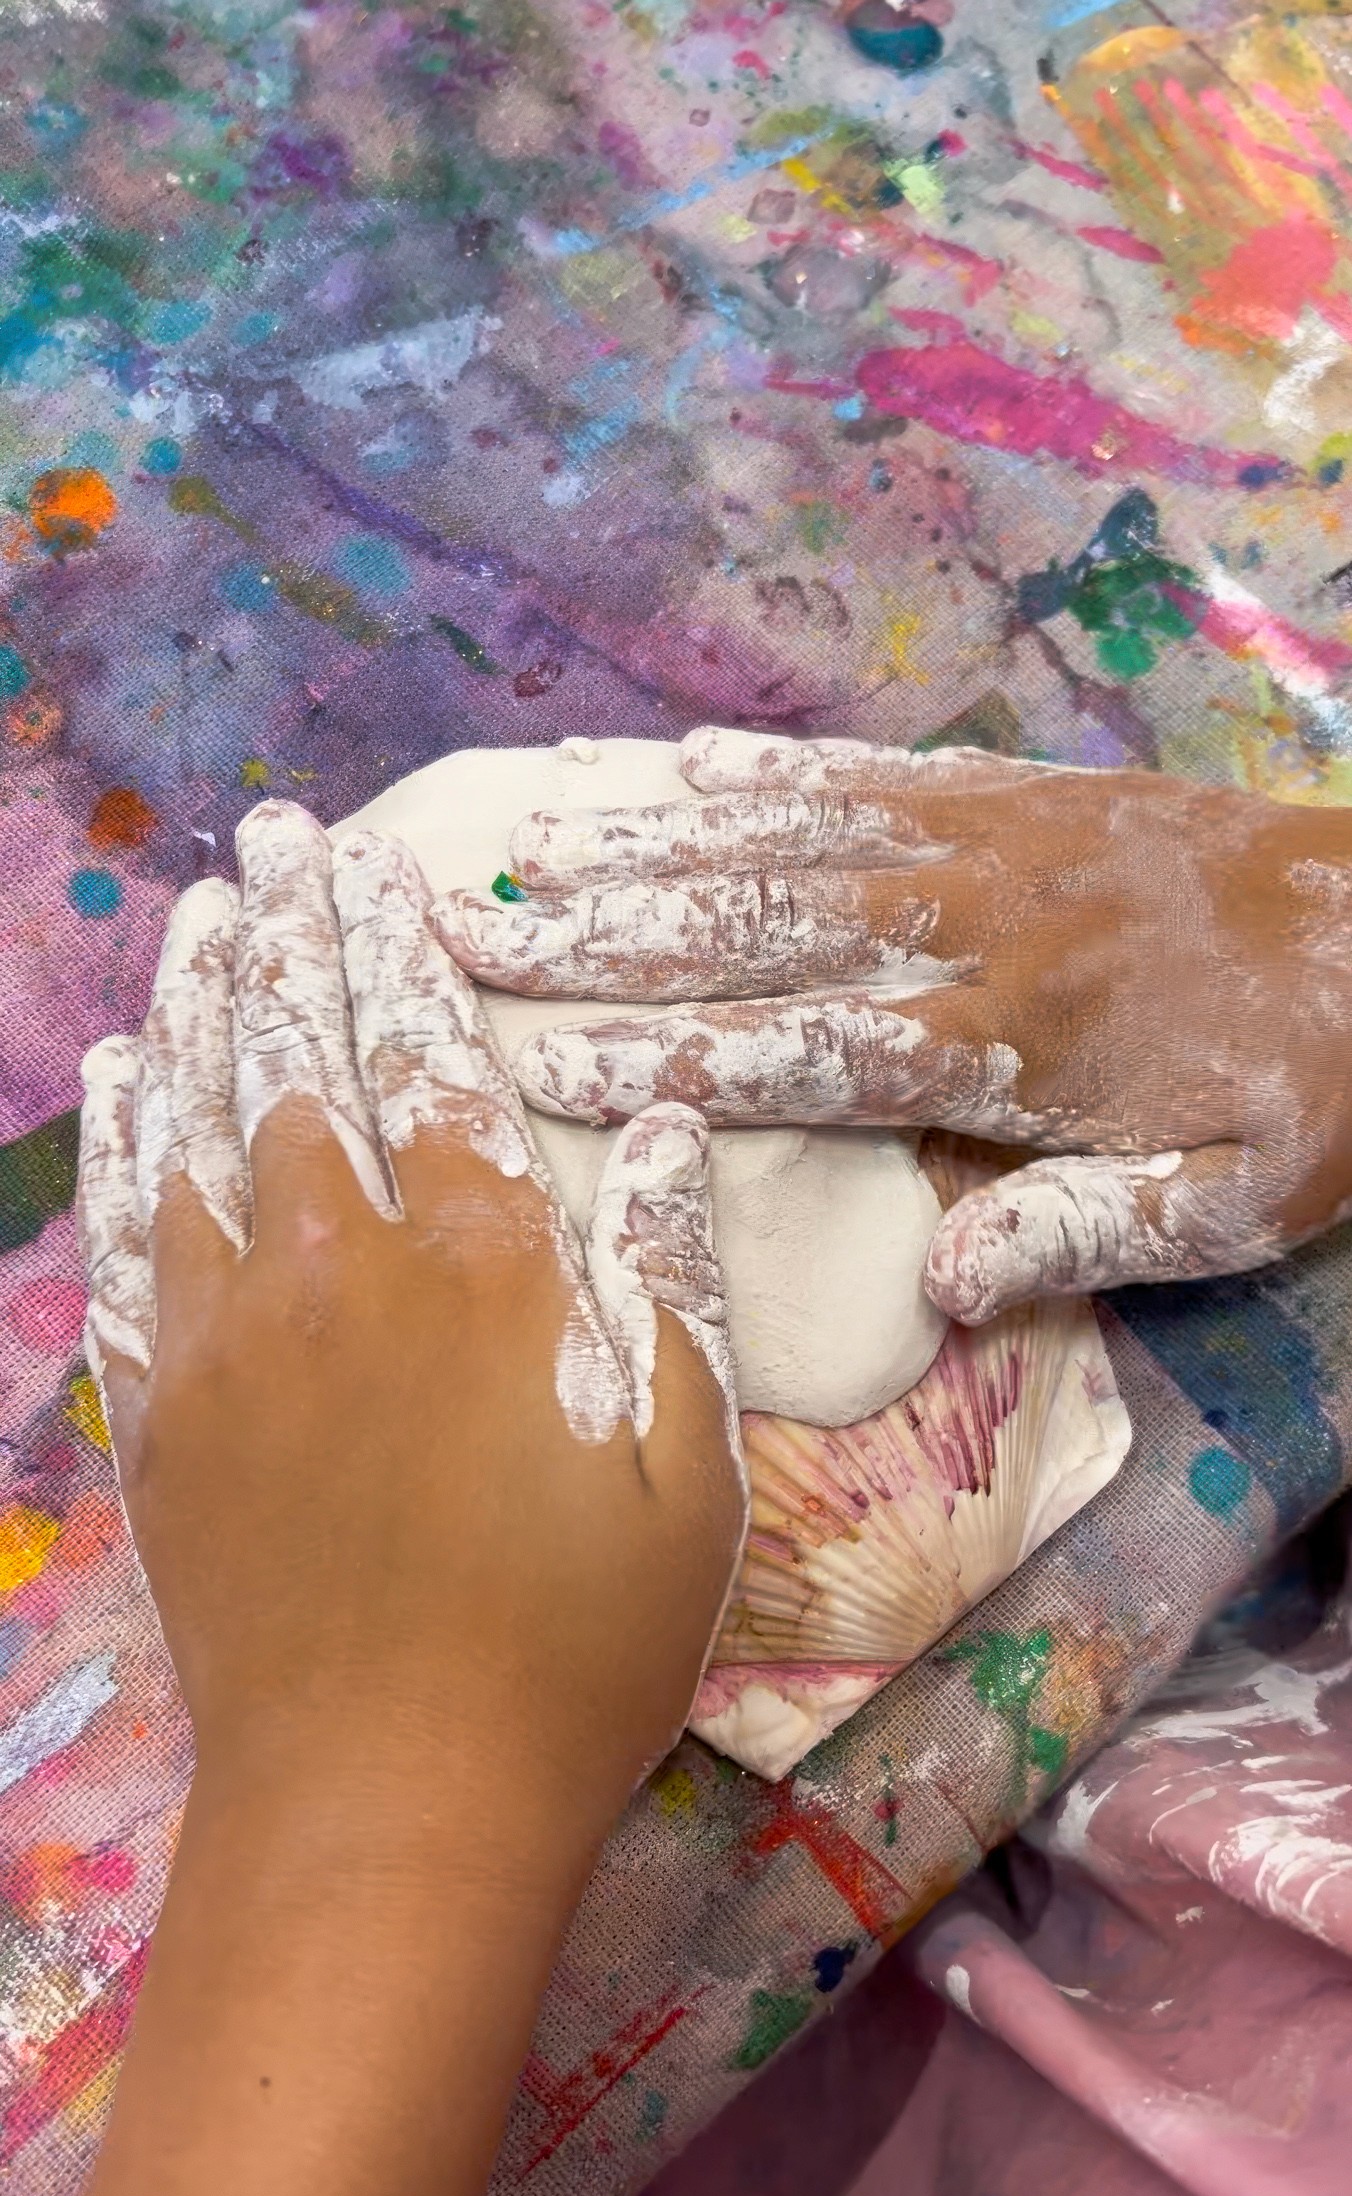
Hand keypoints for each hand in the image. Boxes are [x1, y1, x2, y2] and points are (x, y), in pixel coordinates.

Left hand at [79, 800, 744, 1825]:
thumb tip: (662, 1129)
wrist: (388, 1800)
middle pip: (306, 1065)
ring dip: (199, 1008)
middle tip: (274, 838)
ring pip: (202, 1129)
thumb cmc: (574, 1646)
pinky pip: (129, 1245)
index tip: (375, 867)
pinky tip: (120, 1081)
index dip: (401, 955)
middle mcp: (341, 1270)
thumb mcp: (691, 1474)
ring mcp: (233, 1339)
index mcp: (484, 1269)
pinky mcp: (165, 1416)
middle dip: (293, 938)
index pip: (431, 1065)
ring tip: (199, 916)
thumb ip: (672, 1284)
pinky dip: (120, 1149)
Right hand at [437, 726, 1351, 1325]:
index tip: (541, 1067)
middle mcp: (972, 924)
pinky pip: (861, 776)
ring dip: (643, 845)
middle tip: (461, 929)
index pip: (808, 1050)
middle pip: (757, 925)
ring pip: (785, 838)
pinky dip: (757, 776)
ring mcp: (985, 841)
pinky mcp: (1011, 792)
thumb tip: (946, 1283)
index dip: (672, 1062)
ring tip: (517, 845)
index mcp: (1013, 1040)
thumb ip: (1086, 1232)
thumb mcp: (1234, 1198)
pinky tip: (669, 772)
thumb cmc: (1313, 1081)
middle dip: (600, 933)